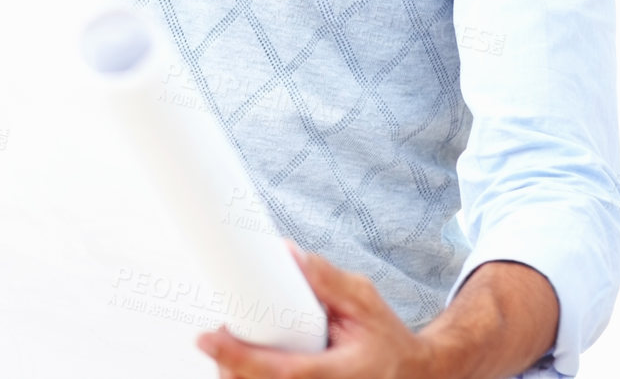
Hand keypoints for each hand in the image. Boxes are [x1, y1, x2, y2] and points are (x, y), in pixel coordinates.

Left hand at [197, 243, 432, 378]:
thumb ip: (326, 280)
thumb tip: (287, 253)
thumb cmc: (386, 338)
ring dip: (236, 376)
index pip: (283, 372)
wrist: (411, 373)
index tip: (208, 338)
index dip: (241, 357)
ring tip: (225, 349)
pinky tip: (239, 366)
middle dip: (230, 366)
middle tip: (214, 339)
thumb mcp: (364, 300)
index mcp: (341, 374)